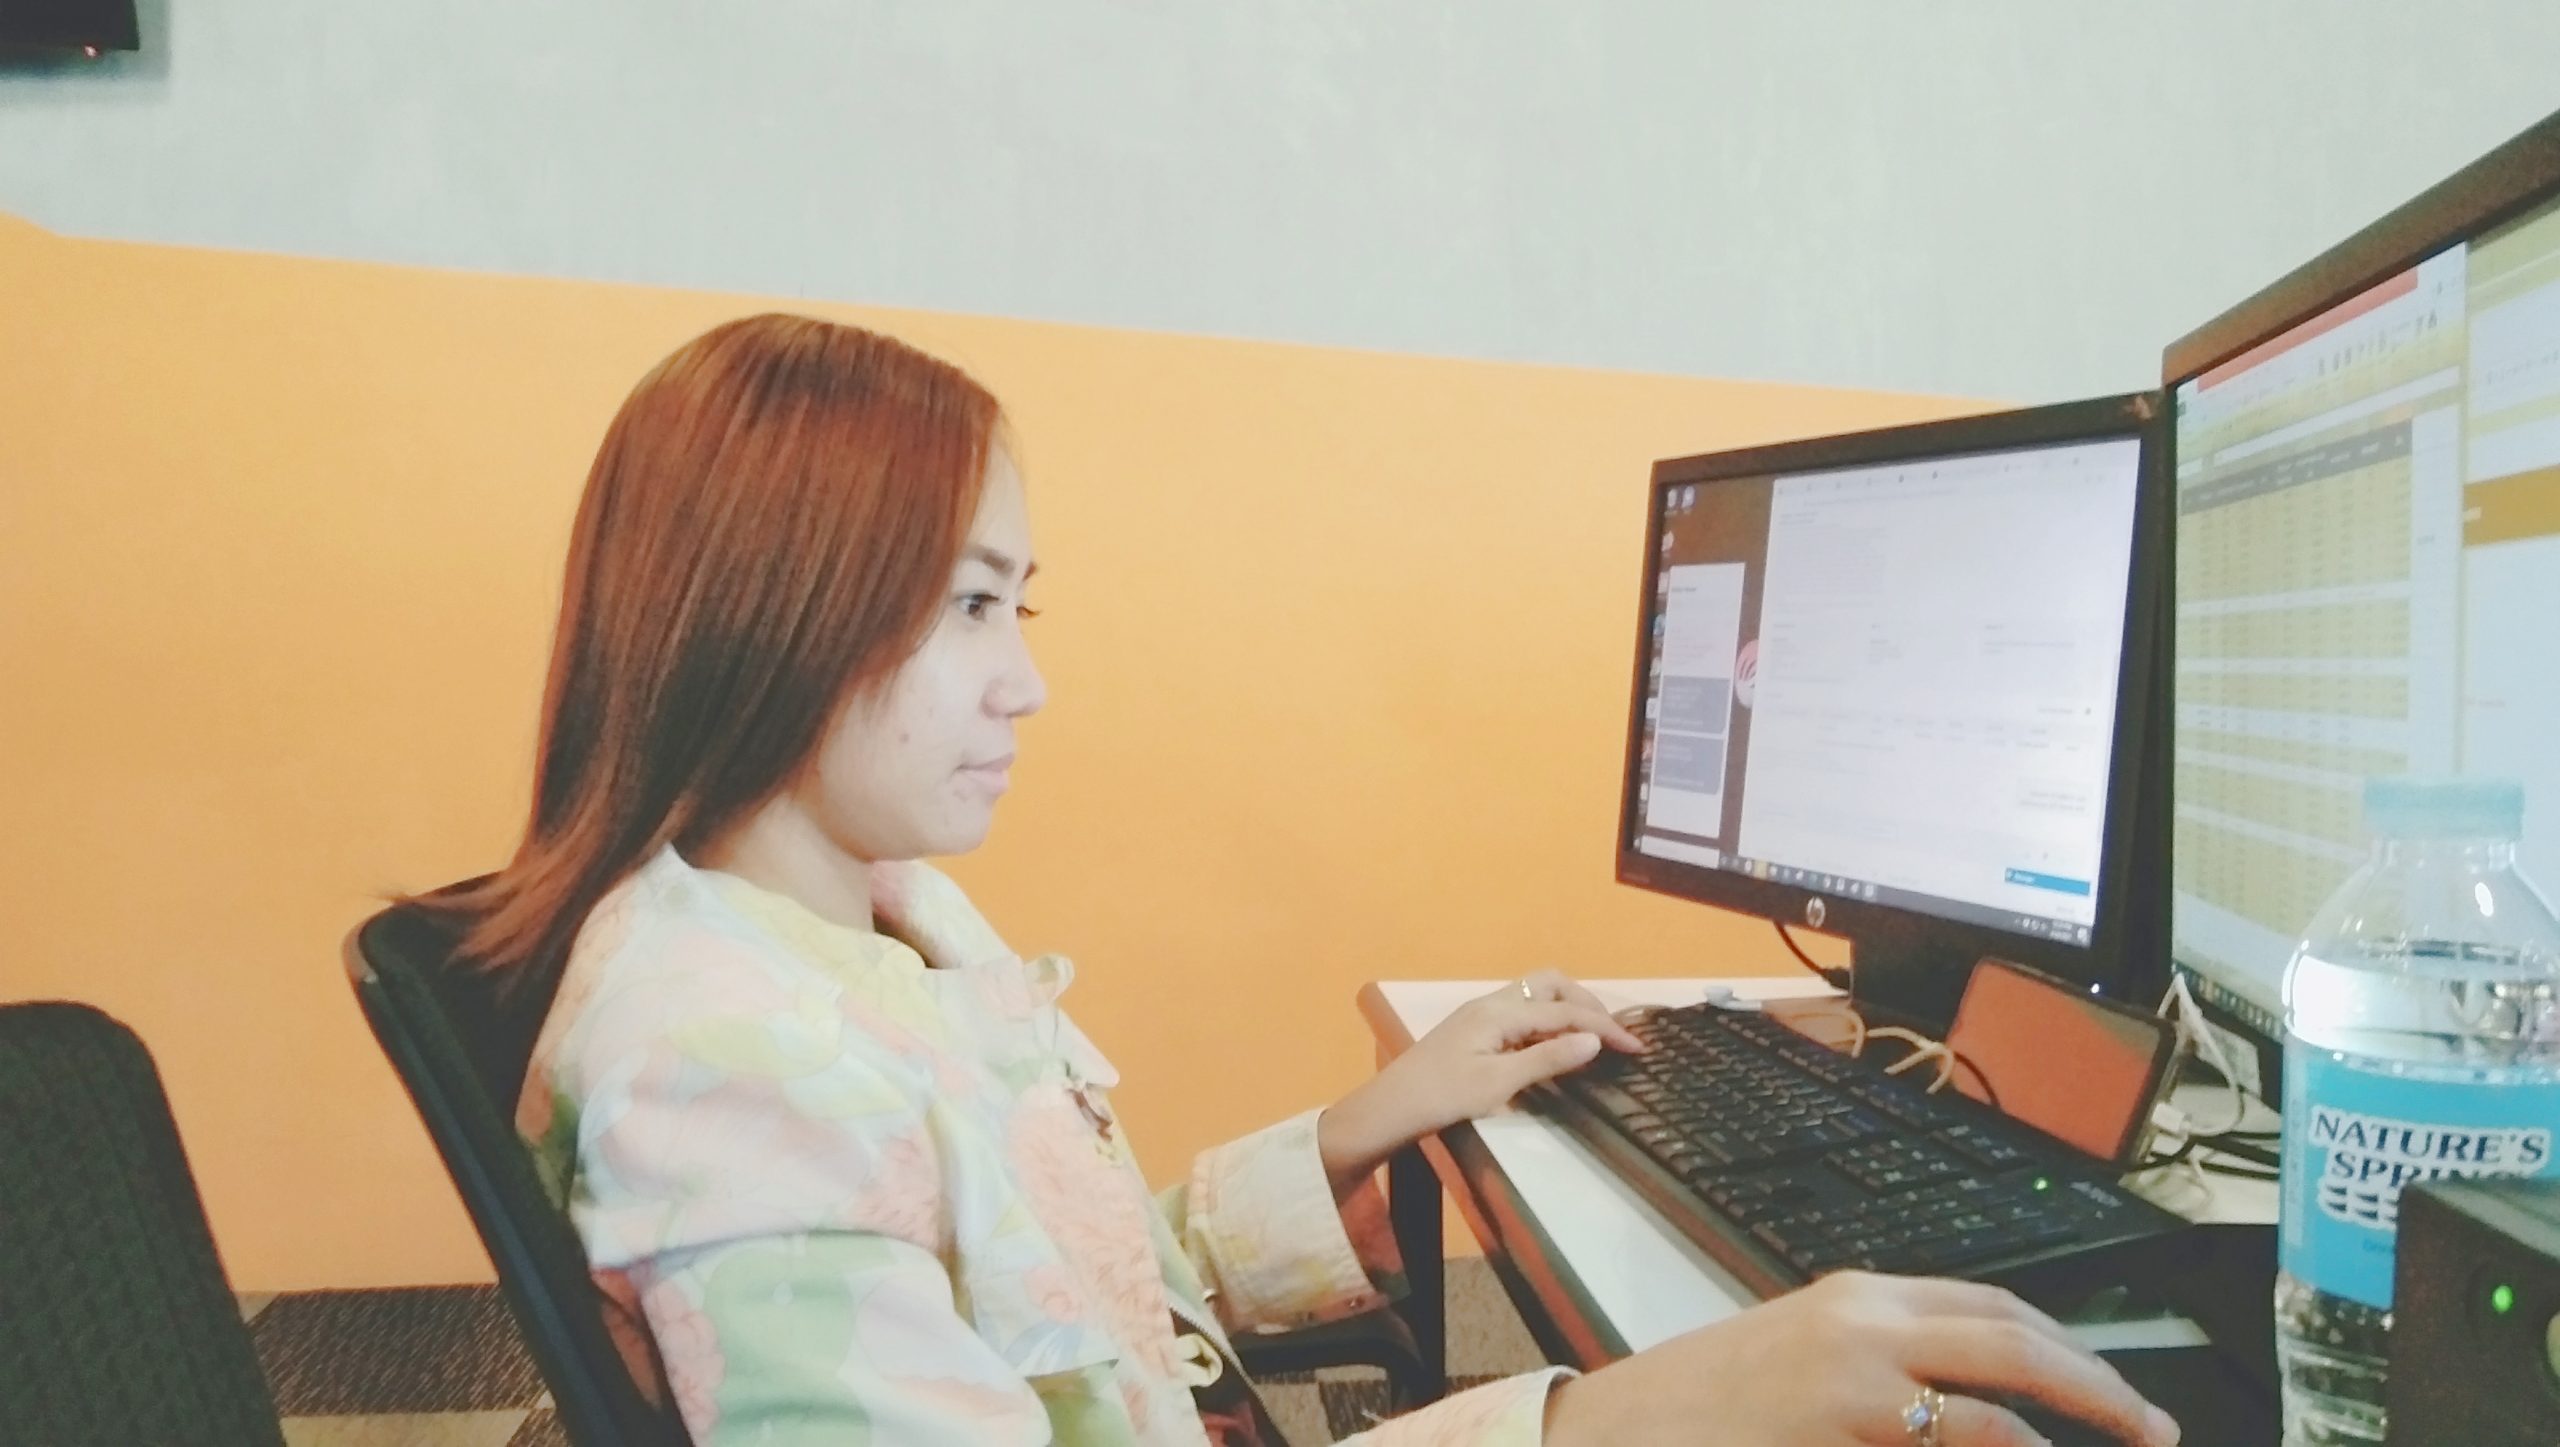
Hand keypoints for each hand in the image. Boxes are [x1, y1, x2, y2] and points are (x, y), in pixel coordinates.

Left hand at [1320, 969, 1644, 1191]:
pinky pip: (1521, 1015)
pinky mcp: (1474, 1031)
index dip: (1605, 1026)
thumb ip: (1549, 1059)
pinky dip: (1547, 1024)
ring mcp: (1481, 1015)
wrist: (1391, 1109)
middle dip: (1586, 1002)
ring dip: (1567, 1011)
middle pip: (1550, 985)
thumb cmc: (1443, 1098)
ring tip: (1592, 1039)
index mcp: (1500, 1011)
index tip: (1638, 1047)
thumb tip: (1594, 1039)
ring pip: (1534, 997)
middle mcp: (1492, 1003)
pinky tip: (1556, 1048)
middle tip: (1613, 1033)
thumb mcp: (1500, 1082)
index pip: (1566, 1011)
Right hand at [1542, 1272, 2179, 1446]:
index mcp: (1855, 1296)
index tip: (2112, 1379)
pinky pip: (1953, 1439)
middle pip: (2014, 1333)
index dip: (2066, 1342)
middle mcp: (1862, 1320)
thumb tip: (1970, 1401)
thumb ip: (1883, 1367)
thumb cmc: (1703, 1410)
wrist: (1616, 1432)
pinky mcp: (1838, 1424)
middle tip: (2153, 1424)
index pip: (1991, 1301)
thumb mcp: (1801, 1363)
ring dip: (2078, 1416)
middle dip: (2099, 1379)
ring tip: (2127, 1442)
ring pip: (1999, 1388)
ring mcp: (1852, 1375)